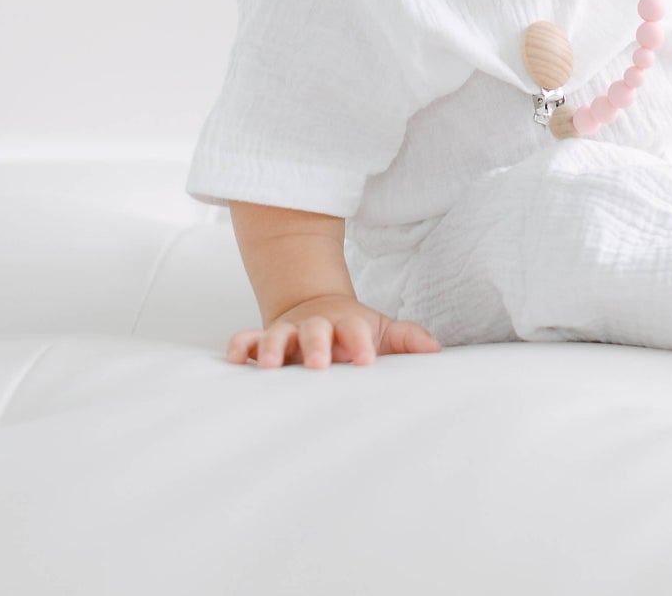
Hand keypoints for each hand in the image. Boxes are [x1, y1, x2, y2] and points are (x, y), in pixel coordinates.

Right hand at [225, 295, 442, 368]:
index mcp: (345, 324)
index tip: (366, 360)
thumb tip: (436, 351)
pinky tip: (236, 360)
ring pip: (276, 335)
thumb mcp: (381, 331)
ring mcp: (287, 332)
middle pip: (314, 331)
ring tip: (272, 366)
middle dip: (316, 345)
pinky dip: (239, 346)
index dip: (360, 343)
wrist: (317, 306)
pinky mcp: (262, 340)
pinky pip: (246, 340)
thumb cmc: (354, 330)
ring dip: (273, 348)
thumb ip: (406, 339)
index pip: (355, 330)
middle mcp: (314, 326)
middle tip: (319, 364)